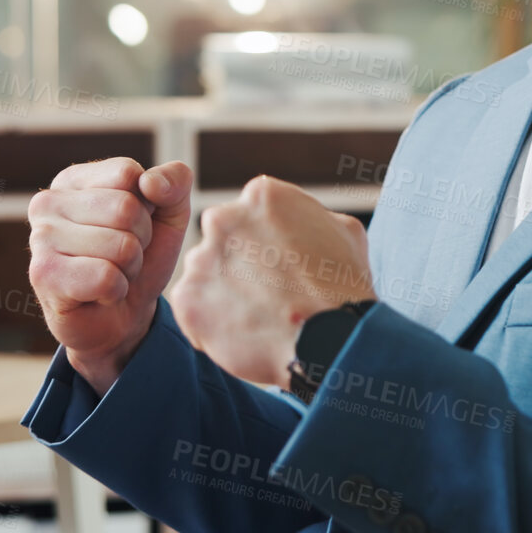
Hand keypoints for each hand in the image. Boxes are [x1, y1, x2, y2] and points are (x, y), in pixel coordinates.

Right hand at [28, 157, 192, 394]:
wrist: (122, 315)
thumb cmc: (141, 257)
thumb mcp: (170, 213)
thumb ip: (174, 182)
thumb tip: (150, 182)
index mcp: (74, 179)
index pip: (128, 173)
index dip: (147, 205)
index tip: (132, 225)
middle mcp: (48, 202)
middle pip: (126, 209)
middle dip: (140, 240)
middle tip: (124, 256)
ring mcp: (40, 238)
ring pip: (120, 245)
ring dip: (129, 267)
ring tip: (112, 273)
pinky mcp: (43, 275)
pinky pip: (106, 277)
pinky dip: (116, 290)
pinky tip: (100, 293)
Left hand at [170, 175, 373, 387]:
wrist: (330, 337)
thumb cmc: (343, 285)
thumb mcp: (345, 230)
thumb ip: (314, 217)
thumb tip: (306, 222)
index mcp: (261, 195)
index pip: (249, 213)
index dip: (265, 242)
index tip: (278, 265)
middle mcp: (223, 218)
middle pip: (222, 240)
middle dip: (238, 262)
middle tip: (265, 292)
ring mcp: (201, 258)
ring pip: (204, 273)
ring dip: (223, 291)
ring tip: (256, 315)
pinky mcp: (186, 298)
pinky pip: (192, 308)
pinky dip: (211, 321)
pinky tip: (242, 332)